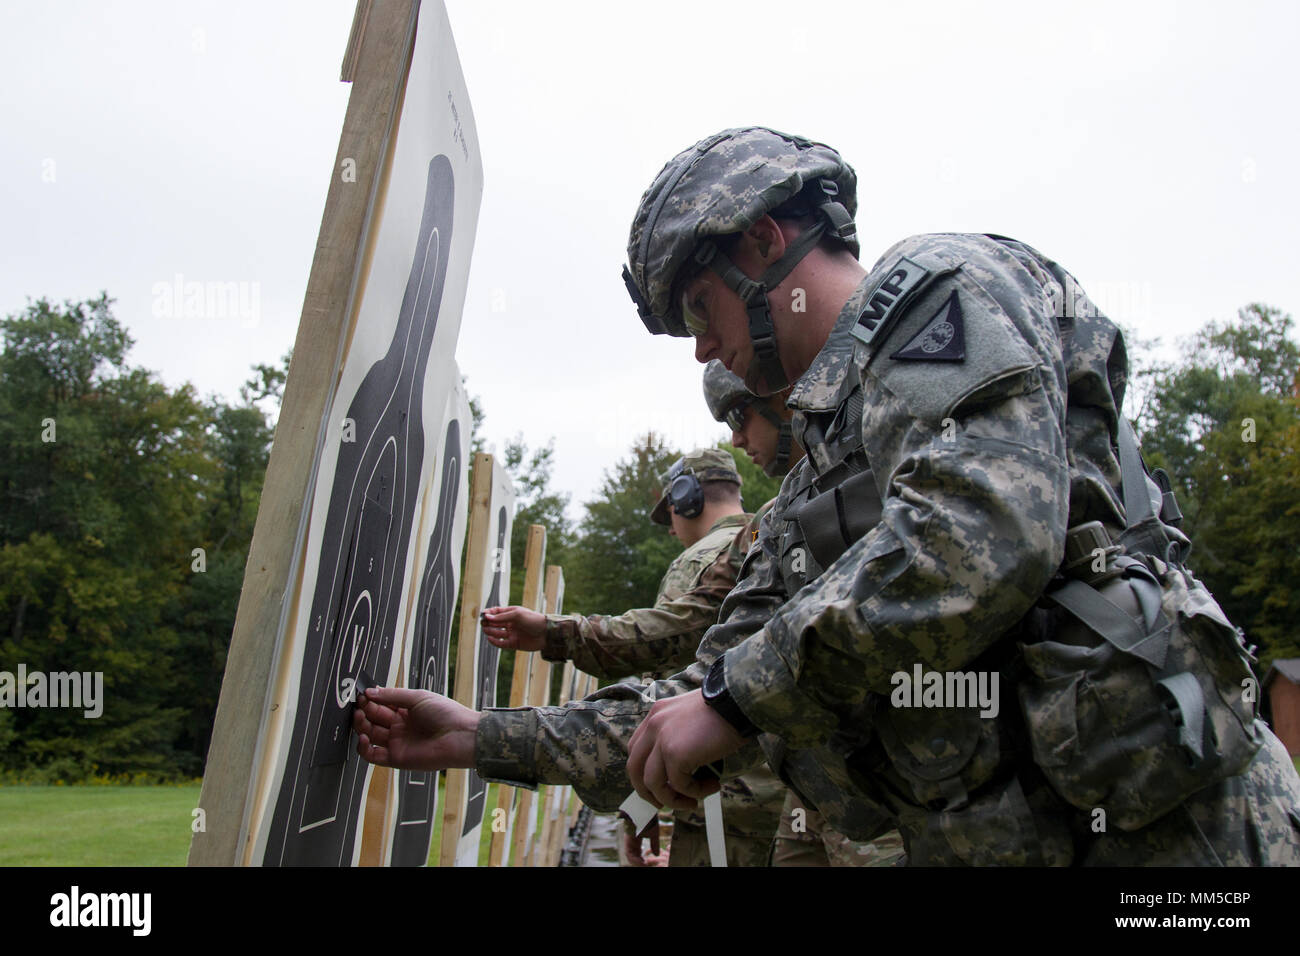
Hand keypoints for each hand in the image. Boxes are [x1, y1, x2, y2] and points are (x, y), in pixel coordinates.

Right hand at [353, 687, 479, 771]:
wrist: (460, 736)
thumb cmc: (446, 713)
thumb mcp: (417, 697)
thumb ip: (392, 695)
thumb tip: (370, 692)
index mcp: (406, 711)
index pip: (381, 705)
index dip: (371, 699)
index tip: (362, 693)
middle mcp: (400, 727)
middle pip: (373, 719)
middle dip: (364, 711)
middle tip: (359, 704)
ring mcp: (397, 743)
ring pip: (370, 735)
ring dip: (361, 726)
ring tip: (359, 716)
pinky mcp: (396, 758)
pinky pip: (373, 756)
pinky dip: (363, 748)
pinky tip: (364, 736)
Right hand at [480, 606, 545, 651]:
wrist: (546, 633)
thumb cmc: (533, 620)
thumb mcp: (517, 615)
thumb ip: (502, 616)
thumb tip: (487, 616)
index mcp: (511, 613)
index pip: (496, 612)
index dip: (489, 613)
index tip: (483, 615)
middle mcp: (510, 623)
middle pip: (495, 623)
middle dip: (488, 622)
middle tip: (483, 623)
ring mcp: (512, 633)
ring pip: (496, 632)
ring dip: (490, 631)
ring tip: (486, 629)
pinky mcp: (513, 643)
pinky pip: (501, 643)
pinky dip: (494, 641)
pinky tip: (490, 638)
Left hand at [623, 818, 667, 866]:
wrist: (645, 808)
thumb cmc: (650, 819)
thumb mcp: (654, 834)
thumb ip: (654, 844)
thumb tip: (657, 854)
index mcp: (636, 840)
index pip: (637, 854)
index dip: (642, 861)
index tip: (649, 864)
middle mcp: (631, 841)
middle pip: (632, 857)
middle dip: (639, 863)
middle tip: (647, 866)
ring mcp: (628, 840)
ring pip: (630, 857)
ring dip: (637, 863)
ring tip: (645, 866)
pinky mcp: (627, 840)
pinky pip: (629, 854)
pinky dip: (635, 860)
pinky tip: (642, 862)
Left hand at [626, 690, 744, 811]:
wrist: (738, 702)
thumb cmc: (724, 710)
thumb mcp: (691, 718)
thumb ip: (678, 736)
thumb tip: (678, 770)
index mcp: (656, 715)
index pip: (635, 750)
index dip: (643, 773)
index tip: (660, 785)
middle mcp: (653, 725)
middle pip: (635, 769)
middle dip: (648, 793)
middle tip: (665, 804)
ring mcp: (662, 739)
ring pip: (653, 783)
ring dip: (673, 799)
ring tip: (694, 800)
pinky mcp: (675, 753)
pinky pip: (679, 785)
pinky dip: (696, 792)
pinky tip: (713, 785)